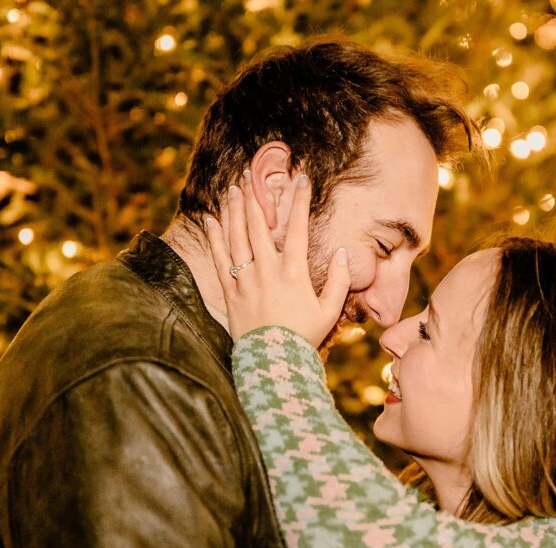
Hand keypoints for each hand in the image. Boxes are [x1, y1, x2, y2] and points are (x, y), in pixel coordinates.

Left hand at [205, 170, 349, 347]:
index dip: (300, 200)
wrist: (273, 364)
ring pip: (236, 237)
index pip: (299, 228)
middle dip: (255, 196)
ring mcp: (246, 280)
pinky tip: (211, 219)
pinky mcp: (230, 293)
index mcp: (295, 273)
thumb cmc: (304, 338)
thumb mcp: (330, 311)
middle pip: (259, 225)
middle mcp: (268, 271)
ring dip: (234, 210)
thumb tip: (344, 253)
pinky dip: (215, 238)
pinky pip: (219, 259)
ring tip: (232, 189)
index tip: (302, 179)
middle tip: (250, 175)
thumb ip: (340, 281)